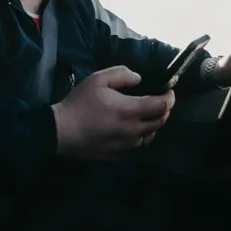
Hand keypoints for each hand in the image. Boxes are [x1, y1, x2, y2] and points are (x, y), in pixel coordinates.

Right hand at [51, 66, 174, 159]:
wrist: (61, 132)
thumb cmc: (79, 103)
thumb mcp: (99, 79)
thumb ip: (122, 75)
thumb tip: (139, 79)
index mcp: (130, 110)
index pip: (162, 106)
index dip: (170, 98)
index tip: (169, 90)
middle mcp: (133, 130)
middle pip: (160, 122)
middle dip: (164, 110)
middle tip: (160, 101)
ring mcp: (126, 145)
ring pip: (150, 136)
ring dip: (153, 124)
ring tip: (147, 115)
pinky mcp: (118, 155)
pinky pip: (137, 145)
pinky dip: (141, 136)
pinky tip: (132, 128)